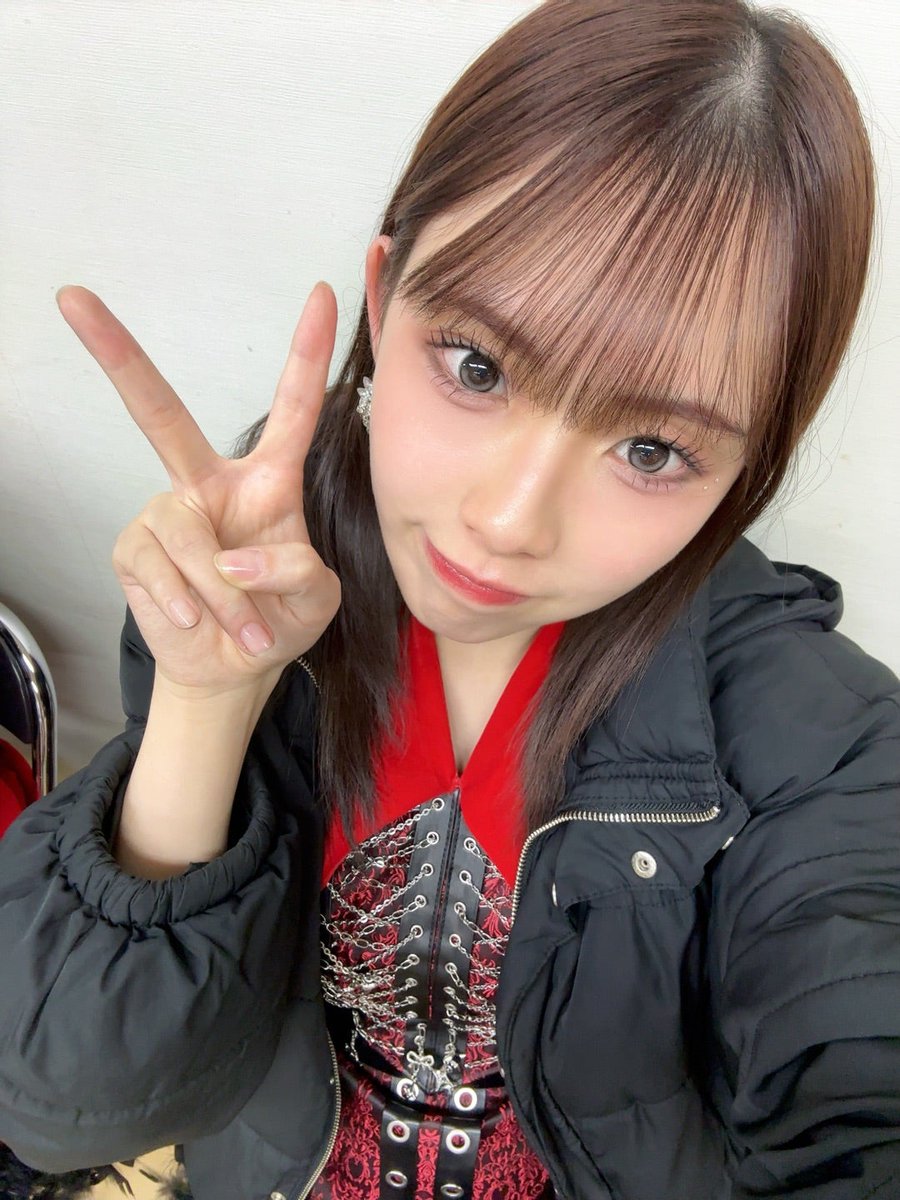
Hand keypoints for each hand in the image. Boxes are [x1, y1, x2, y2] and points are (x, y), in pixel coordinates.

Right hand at [56, 283, 341, 695]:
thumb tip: (235, 557)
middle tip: (73, 299)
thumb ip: (296, 569)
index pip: (292, 408)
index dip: (307, 353)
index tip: (324, 293)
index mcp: (268, 481)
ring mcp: (167, 514)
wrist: (233, 669)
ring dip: (223, 595)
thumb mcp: (317, 597)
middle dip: (117, 355)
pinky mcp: (134, 549)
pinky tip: (196, 622)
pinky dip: (187, 604)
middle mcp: (209, 483)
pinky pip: (158, 567)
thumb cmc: (279, 620)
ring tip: (244, 629)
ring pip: (186, 533)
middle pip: (160, 413)